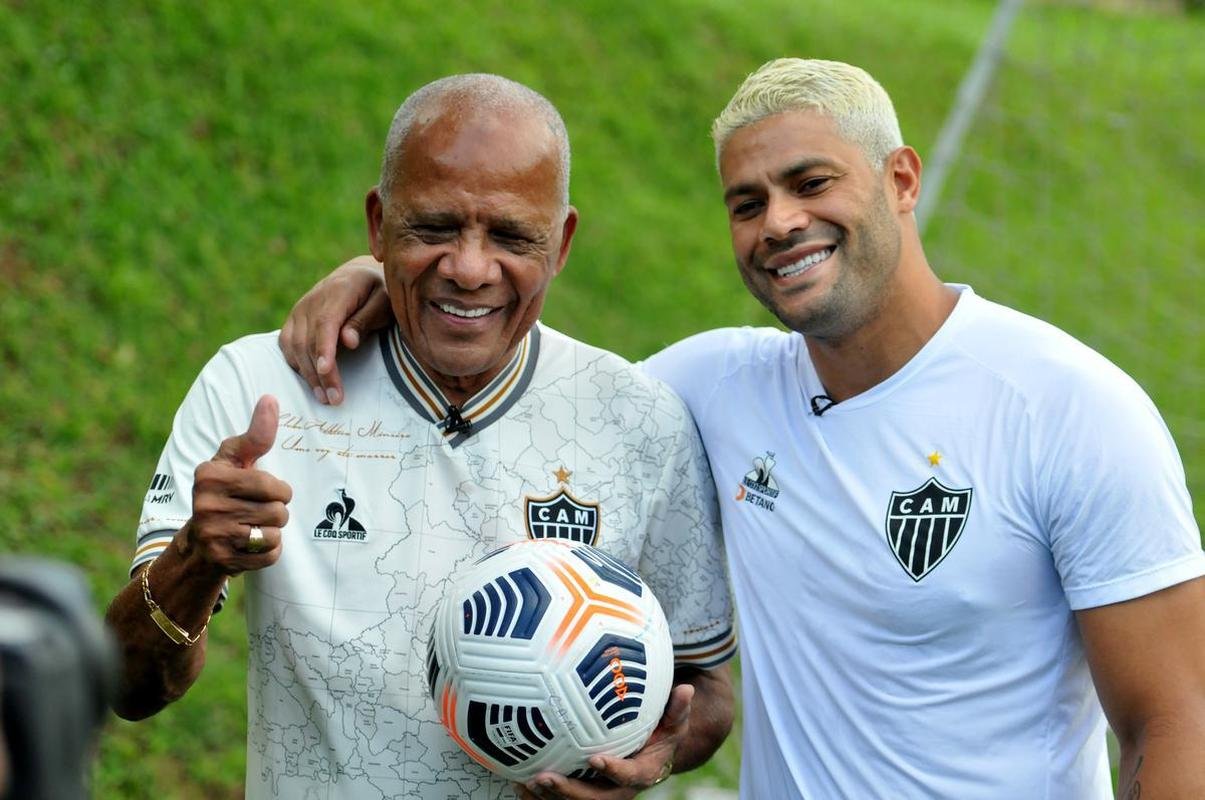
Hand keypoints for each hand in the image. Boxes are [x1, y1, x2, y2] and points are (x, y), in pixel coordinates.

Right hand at [176, 395, 292, 574]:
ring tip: (252, 527)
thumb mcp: (235, 460)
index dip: (278, 490)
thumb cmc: (225, 491)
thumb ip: (255, 435)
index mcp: (209, 476)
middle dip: (276, 512)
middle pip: (277, 512)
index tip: (266, 491)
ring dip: (272, 532)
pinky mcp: (221, 560)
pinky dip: (268, 552)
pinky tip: (249, 545)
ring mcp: (212, 535)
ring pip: (274, 534)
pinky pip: (269, 555)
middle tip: (257, 512)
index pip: (270, 486)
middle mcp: (205, 505)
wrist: (199, 542)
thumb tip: (271, 399)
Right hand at [278, 255, 390, 405]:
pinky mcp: (294, 319)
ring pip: (294, 345)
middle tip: (334, 400)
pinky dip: (296, 363)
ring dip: (307, 374)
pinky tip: (310, 381)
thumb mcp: (384, 301)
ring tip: (324, 397)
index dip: (323, 349)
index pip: (325, 323)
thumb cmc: (378, 291)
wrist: (358, 274)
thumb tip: (348, 342)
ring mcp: (300, 309)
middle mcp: (313, 299)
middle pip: (309, 340)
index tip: (326, 372)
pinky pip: (287, 343)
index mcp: (338, 291)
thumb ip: (366, 319)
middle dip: (320, 373)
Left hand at [515, 683, 692, 799]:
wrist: (653, 758)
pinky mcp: (584, 791)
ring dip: (549, 797)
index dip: (613, 770)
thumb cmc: (662, 734)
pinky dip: (539, 795)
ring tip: (527, 782)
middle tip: (545, 777)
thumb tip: (686, 689)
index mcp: (643, 773)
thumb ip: (678, 709)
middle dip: (568, 792)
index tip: (596, 758)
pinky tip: (517, 781)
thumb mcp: (675, 722)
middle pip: (594, 799)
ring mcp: (600, 794)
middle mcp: (619, 789)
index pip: (629, 776)